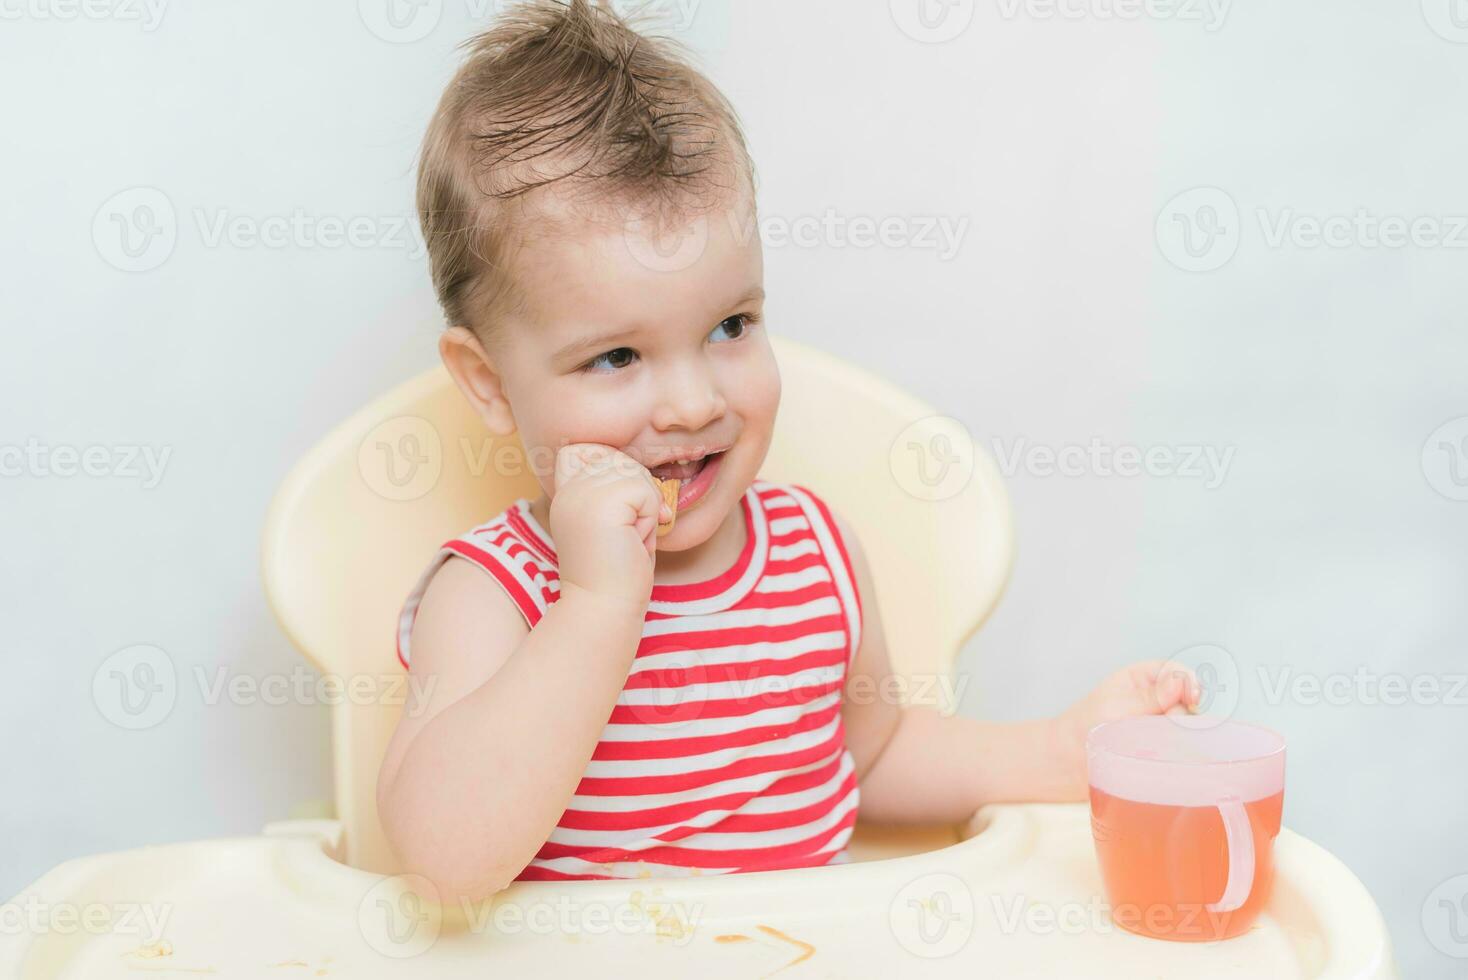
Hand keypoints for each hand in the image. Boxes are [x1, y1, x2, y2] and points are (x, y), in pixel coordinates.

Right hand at [547, 443, 671, 606]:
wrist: (604, 610)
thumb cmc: (618, 571)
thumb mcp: (616, 518)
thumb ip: (618, 484)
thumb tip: (646, 456)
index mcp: (566, 490)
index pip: (594, 448)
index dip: (619, 474)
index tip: (617, 516)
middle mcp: (567, 488)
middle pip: (622, 457)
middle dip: (638, 495)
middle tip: (626, 533)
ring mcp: (580, 494)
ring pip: (636, 472)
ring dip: (645, 508)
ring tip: (628, 538)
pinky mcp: (601, 505)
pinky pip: (646, 491)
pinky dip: (650, 518)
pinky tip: (633, 542)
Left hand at [1050, 661, 1201, 798]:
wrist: (1068, 763)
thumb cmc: (1084, 727)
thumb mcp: (1115, 707)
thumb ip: (1149, 697)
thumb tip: (1180, 681)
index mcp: (1144, 679)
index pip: (1177, 673)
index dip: (1189, 683)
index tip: (1192, 699)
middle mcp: (1158, 700)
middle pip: (1189, 703)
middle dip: (1184, 715)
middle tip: (1167, 729)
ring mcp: (1163, 726)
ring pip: (1190, 728)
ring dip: (1183, 737)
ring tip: (1165, 749)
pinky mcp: (1164, 751)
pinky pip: (1184, 750)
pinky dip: (1182, 754)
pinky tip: (1174, 761)